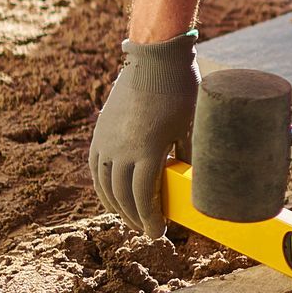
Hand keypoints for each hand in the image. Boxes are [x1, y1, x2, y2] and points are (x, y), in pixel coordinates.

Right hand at [89, 31, 198, 235]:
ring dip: (117, 206)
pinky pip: (96, 167)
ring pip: (106, 185)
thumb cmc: (182, 91)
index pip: (143, 198)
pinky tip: (111, 197)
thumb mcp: (192, 127)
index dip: (150, 220)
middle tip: (148, 231)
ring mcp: (106, 140)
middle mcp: (121, 149)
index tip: (158, 234)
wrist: (156, 58)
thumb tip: (195, 184)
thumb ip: (190, 158)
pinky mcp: (100, 132)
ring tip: (131, 219)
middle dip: (135, 218)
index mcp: (146, 150)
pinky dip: (102, 187)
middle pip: (123, 196)